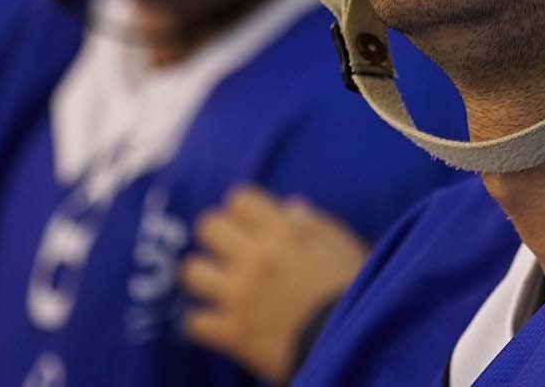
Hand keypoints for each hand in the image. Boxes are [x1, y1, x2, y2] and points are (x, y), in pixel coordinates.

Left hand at [180, 184, 369, 383]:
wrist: (353, 345)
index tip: (248, 223)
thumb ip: (314, 224)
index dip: (242, 210)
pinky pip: (194, 321)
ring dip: (204, 276)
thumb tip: (289, 206)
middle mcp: (256, 258)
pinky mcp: (233, 333)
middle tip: (228, 250)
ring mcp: (240, 296)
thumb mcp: (343, 247)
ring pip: (192, 272)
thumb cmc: (352, 291)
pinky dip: (204, 321)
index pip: (238, 200)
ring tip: (216, 283)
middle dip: (217, 235)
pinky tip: (218, 320)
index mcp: (284, 233)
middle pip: (208, 227)